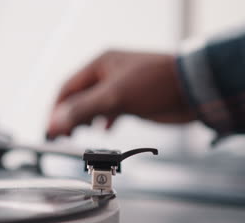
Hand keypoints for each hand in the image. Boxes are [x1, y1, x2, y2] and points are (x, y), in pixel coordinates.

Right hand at [46, 50, 194, 138]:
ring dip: (84, 120)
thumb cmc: (156, 83)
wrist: (195, 89)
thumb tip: (56, 122)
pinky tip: (104, 129)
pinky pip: (110, 111)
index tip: (49, 129)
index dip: (56, 110)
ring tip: (77, 134)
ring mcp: (120, 88)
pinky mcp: (132, 101)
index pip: (68, 88)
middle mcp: (107, 74)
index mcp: (99, 64)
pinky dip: (104, 121)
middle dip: (68, 116)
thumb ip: (82, 109)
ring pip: (93, 105)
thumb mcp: (113, 97)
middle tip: (60, 136)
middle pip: (78, 97)